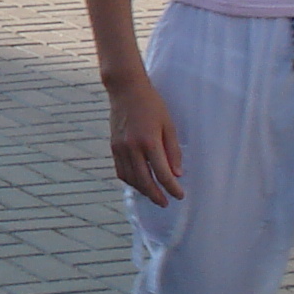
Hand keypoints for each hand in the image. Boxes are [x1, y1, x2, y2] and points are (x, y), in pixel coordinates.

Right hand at [107, 77, 184, 205]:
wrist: (126, 90)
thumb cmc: (152, 104)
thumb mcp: (169, 125)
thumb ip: (173, 151)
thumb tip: (176, 174)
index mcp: (149, 142)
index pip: (163, 173)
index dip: (172, 188)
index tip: (179, 196)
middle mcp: (132, 148)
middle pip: (144, 180)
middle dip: (156, 195)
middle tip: (165, 203)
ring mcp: (120, 148)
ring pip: (131, 178)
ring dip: (142, 190)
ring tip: (153, 194)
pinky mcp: (113, 146)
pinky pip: (121, 170)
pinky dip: (130, 180)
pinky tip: (138, 182)